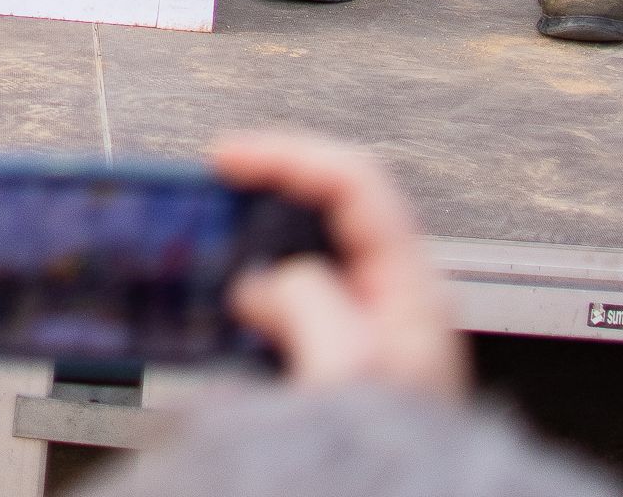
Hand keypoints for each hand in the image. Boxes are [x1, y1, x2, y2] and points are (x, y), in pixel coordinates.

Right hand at [214, 129, 466, 398]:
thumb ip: (309, 302)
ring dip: (258, 239)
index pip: (355, 183)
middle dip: (269, 191)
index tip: (226, 160)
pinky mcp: (341, 364)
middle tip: (214, 192)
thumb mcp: (346, 373)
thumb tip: (270, 282)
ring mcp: (370, 334)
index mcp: (411, 294)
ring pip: (312, 253)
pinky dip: (258, 286)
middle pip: (334, 209)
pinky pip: (297, 301)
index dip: (287, 157)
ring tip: (211, 242)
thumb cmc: (384, 466)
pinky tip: (230, 303)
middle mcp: (396, 305)